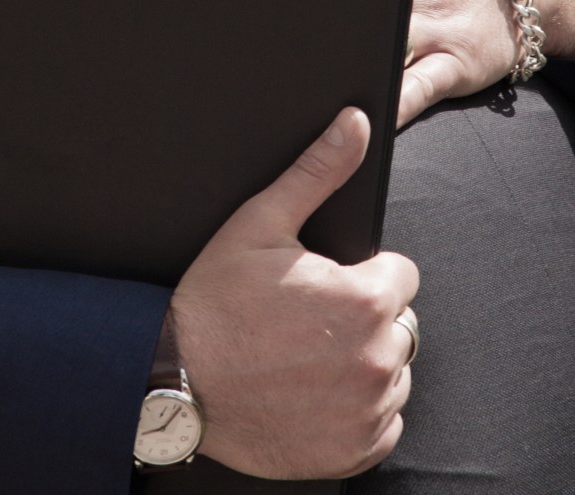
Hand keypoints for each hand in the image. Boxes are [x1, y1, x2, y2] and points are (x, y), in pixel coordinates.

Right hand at [172, 107, 417, 479]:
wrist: (173, 381)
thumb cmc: (214, 301)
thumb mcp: (261, 223)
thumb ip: (319, 171)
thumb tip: (355, 123)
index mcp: (364, 299)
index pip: (401, 274)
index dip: (362, 273)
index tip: (322, 283)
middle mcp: (376, 358)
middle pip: (400, 323)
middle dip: (364, 316)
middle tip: (308, 319)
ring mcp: (366, 410)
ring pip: (392, 372)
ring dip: (362, 363)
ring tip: (306, 355)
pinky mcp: (354, 451)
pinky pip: (383, 423)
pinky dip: (356, 411)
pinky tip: (312, 393)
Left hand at [262, 0, 574, 125]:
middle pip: (352, 4)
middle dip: (304, 25)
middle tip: (246, 45)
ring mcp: (436, 25)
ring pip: (381, 47)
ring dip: (340, 67)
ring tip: (287, 89)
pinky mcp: (455, 65)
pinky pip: (416, 91)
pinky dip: (388, 109)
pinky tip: (353, 128)